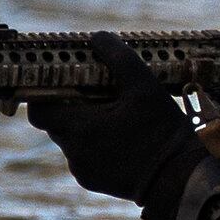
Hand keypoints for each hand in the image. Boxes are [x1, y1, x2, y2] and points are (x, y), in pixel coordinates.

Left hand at [25, 32, 207, 219]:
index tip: (61, 82)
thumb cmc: (163, 132)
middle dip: (68, 106)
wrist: (180, 179)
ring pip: (70, 140)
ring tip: (113, 115)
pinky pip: (84, 157)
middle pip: (55, 123)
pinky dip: (95, 144)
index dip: (44, 94)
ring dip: (84, 126)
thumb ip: (119, 58)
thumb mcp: (145, 87)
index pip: (38, 110)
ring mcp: (83, 170)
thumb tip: (98, 37)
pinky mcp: (93, 182)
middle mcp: (75, 152)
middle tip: (93, 93)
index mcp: (80, 128)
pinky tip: (121, 137)